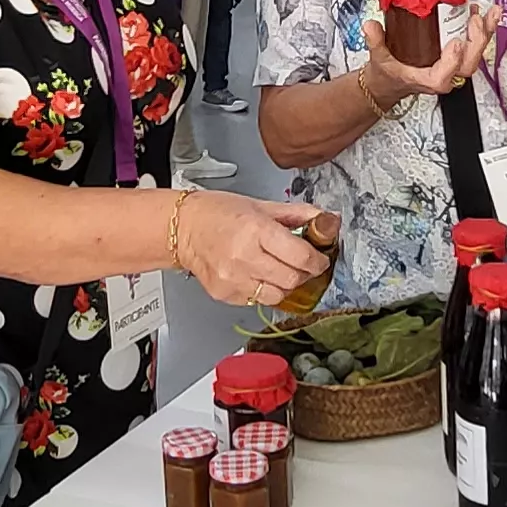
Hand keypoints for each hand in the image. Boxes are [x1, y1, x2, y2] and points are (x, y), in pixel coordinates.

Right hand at [175, 191, 327, 306]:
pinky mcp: (226, 295)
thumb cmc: (216, 213)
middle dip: (305, 273)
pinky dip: (266, 290)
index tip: (320, 259)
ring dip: (287, 285)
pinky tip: (259, 275)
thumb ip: (295, 214)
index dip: (317, 260)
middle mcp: (244, 257)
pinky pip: (258, 300)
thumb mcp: (259, 205)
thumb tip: (324, 219)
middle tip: (303, 264)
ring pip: (278, 295)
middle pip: (292, 279)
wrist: (182, 229)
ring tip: (282, 270)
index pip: (300, 256)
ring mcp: (233, 280)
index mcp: (255, 230)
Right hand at [361, 5, 497, 103]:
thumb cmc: (389, 74)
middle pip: (468, 64)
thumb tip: (371, 27)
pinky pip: (475, 45)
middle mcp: (445, 76)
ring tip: (490, 12)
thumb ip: (375, 43)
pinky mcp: (458, 57)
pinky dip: (482, 29)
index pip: (443, 77)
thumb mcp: (379, 59)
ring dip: (485, 33)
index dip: (452, 62)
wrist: (392, 82)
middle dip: (476, 42)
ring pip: (476, 54)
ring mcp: (454, 67)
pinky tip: (486, 12)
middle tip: (476, 20)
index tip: (454, 44)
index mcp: (426, 80)